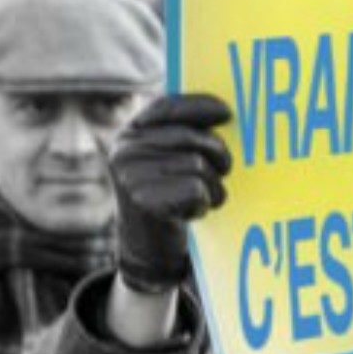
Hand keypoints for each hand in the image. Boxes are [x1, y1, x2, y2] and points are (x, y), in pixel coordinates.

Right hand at [109, 93, 233, 294]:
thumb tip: (225, 113)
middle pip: (191, 138)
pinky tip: (192, 212)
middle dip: (218, 155)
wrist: (147, 248)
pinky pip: (196, 190)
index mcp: (131, 133)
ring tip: (204, 198)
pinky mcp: (144, 200)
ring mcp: (131, 174)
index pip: (167, 107)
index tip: (227, 113)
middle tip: (224, 171)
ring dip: (213, 186)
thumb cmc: (168, 198)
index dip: (199, 105)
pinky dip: (204, 203)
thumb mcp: (168, 161)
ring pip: (198, 165)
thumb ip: (185, 137)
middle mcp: (125, 150)